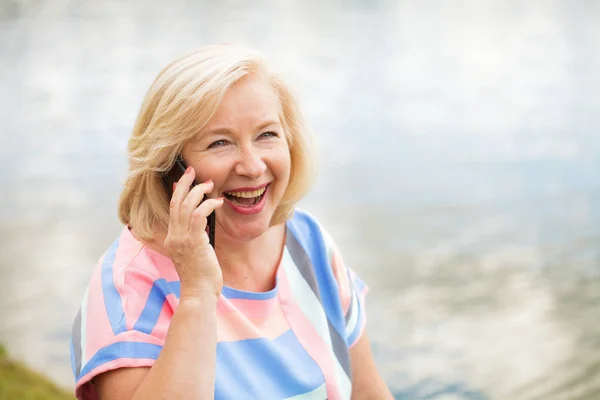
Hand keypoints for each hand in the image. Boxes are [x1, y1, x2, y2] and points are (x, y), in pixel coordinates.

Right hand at [163, 166, 223, 298]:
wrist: (199, 293)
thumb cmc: (200, 277)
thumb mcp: (194, 254)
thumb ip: (195, 239)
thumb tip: (203, 225)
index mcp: (171, 239)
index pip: (172, 209)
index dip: (177, 193)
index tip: (182, 181)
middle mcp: (173, 236)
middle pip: (175, 202)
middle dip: (184, 184)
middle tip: (192, 171)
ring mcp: (182, 238)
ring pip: (186, 205)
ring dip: (198, 191)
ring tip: (209, 184)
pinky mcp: (193, 241)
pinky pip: (199, 215)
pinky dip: (208, 204)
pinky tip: (218, 202)